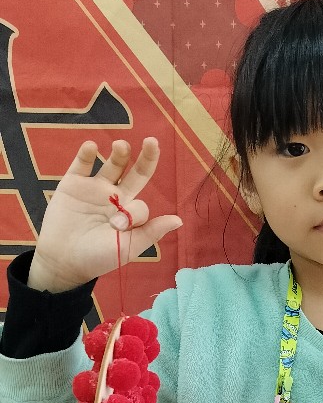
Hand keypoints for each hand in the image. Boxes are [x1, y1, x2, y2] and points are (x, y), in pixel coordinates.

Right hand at [31, 137, 182, 289]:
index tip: (118, 226)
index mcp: (130, 212)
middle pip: (135, 171)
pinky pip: (82, 164)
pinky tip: (92, 147)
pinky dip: (86, 153)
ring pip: (112, 164)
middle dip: (146, 156)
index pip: (141, 203)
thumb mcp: (126, 248)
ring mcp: (94, 188)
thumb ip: (151, 232)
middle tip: (152, 141)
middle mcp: (115, 196)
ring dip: (120, 152)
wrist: (62, 261)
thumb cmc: (96, 258)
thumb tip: (179, 220)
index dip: (134, 213)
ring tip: (122, 146)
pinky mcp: (73, 184)